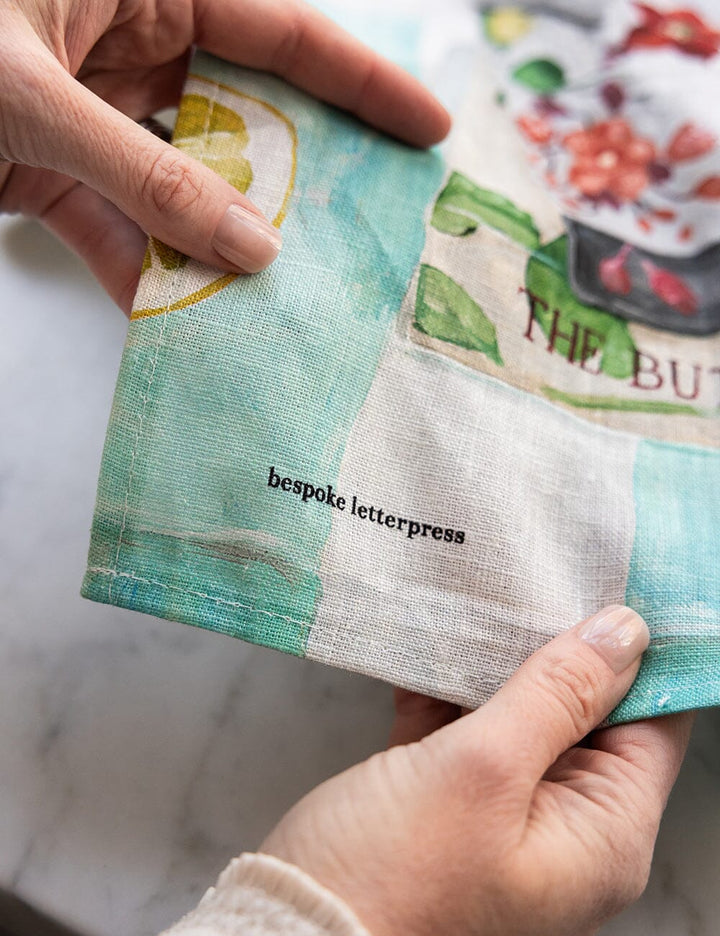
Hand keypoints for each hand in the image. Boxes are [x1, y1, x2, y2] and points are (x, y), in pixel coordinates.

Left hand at [0, 0, 449, 311]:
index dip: (359, 80)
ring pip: (184, 183)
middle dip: (299, 178)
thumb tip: (250, 245)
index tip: (426, 128)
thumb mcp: (35, 96)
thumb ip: (149, 173)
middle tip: (365, 231)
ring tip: (279, 301)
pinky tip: (178, 320)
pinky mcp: (50, 169)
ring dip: (220, 247)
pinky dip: (144, 272)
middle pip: (243, 114)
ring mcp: (90, 110)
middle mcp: (124, 39)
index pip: (279, 27)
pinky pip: (118, 225)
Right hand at [262, 606, 693, 935]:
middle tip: (537, 572)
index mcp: (600, 834)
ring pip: (522, 713)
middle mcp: (563, 826)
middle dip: (560, 645)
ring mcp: (502, 811)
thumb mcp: (483, 769)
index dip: (639, 655)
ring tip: (485, 590)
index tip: (611, 584)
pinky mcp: (448, 798)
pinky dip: (450, 686)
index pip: (653, 725)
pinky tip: (431, 639)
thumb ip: (557, 695)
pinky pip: (466, 727)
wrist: (292, 930)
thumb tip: (624, 632)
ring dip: (499, 659)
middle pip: (588, 713)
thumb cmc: (391, 874)